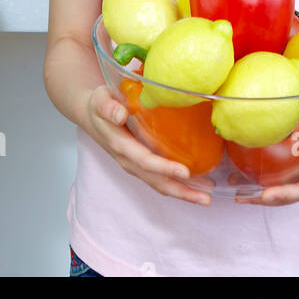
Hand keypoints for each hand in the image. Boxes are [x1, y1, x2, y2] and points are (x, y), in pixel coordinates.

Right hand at [84, 85, 213, 205]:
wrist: (92, 115)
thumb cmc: (100, 105)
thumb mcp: (100, 100)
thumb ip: (108, 107)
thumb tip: (120, 114)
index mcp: (120, 145)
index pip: (145, 161)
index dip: (164, 168)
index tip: (185, 172)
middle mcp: (129, 161)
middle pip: (156, 181)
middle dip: (182, 191)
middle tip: (206, 198)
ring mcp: (135, 166)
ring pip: (160, 184)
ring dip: (183, 193)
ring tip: (206, 197)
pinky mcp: (141, 165)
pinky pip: (160, 180)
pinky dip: (178, 186)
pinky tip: (196, 185)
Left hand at [234, 114, 298, 206]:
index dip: (282, 195)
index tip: (264, 195)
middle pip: (283, 195)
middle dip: (261, 198)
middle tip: (240, 196)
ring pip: (276, 186)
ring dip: (255, 189)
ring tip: (233, 186)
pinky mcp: (293, 165)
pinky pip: (275, 172)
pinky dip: (258, 174)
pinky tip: (241, 168)